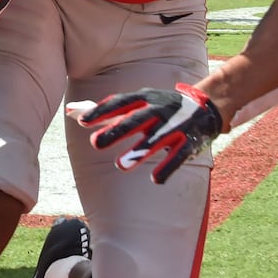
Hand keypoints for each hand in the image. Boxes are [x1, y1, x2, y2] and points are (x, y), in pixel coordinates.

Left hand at [66, 83, 222, 183]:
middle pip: (136, 119)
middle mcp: (160, 108)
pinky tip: (156, 180)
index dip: (102, 111)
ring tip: (120, 166)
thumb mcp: (137, 102)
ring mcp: (176, 124)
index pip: (120, 102)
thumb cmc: (161, 106)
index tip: (82, 121)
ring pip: (157, 138)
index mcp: (145, 98)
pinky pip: (179, 155)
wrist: (206, 106)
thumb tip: (71, 110)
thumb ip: (106, 110)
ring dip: (139, 151)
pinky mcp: (190, 140)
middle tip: (95, 143)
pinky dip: (168, 166)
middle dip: (117, 130)